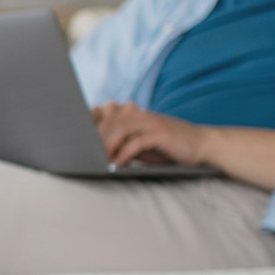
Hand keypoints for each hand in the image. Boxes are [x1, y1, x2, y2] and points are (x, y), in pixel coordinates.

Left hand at [91, 102, 210, 168]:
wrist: (201, 145)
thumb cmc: (166, 147)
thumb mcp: (139, 143)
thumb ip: (120, 142)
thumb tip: (93, 151)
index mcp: (132, 114)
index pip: (103, 111)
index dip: (87, 121)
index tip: (74, 135)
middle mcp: (139, 114)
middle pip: (108, 120)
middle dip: (94, 138)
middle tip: (84, 154)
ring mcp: (151, 121)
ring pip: (120, 128)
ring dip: (107, 145)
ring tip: (100, 160)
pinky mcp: (161, 133)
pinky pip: (137, 141)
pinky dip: (125, 152)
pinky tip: (118, 163)